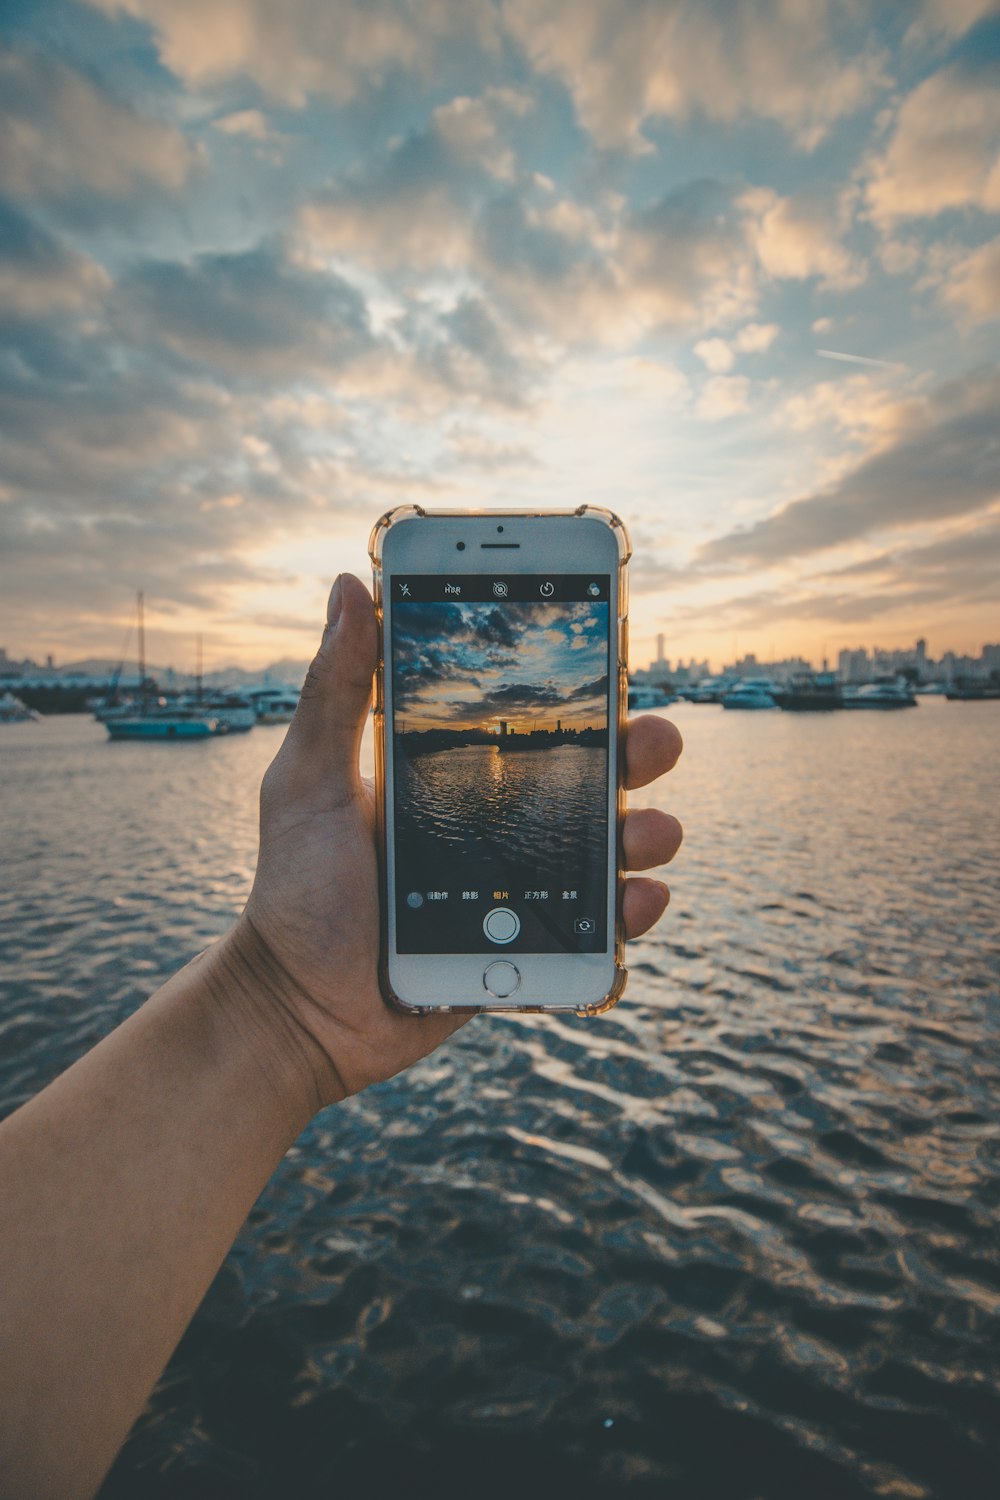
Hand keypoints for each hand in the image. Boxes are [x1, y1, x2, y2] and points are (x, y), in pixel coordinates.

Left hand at [226, 574, 682, 1112]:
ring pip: (609, 848)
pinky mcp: (528, 947)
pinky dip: (630, 913)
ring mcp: (517, 885)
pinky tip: (636, 899)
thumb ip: (335, 690)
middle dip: (636, 751)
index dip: (577, 683)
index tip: (608, 646)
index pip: (527, 715)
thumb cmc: (294, 889)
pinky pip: (598, 927)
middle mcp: (495, 822)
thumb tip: (349, 586)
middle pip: (588, 774)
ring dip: (647, 831)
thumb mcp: (308, 779)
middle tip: (654, 738)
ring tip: (646, 833)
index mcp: (451, 771)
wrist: (299, 1011)